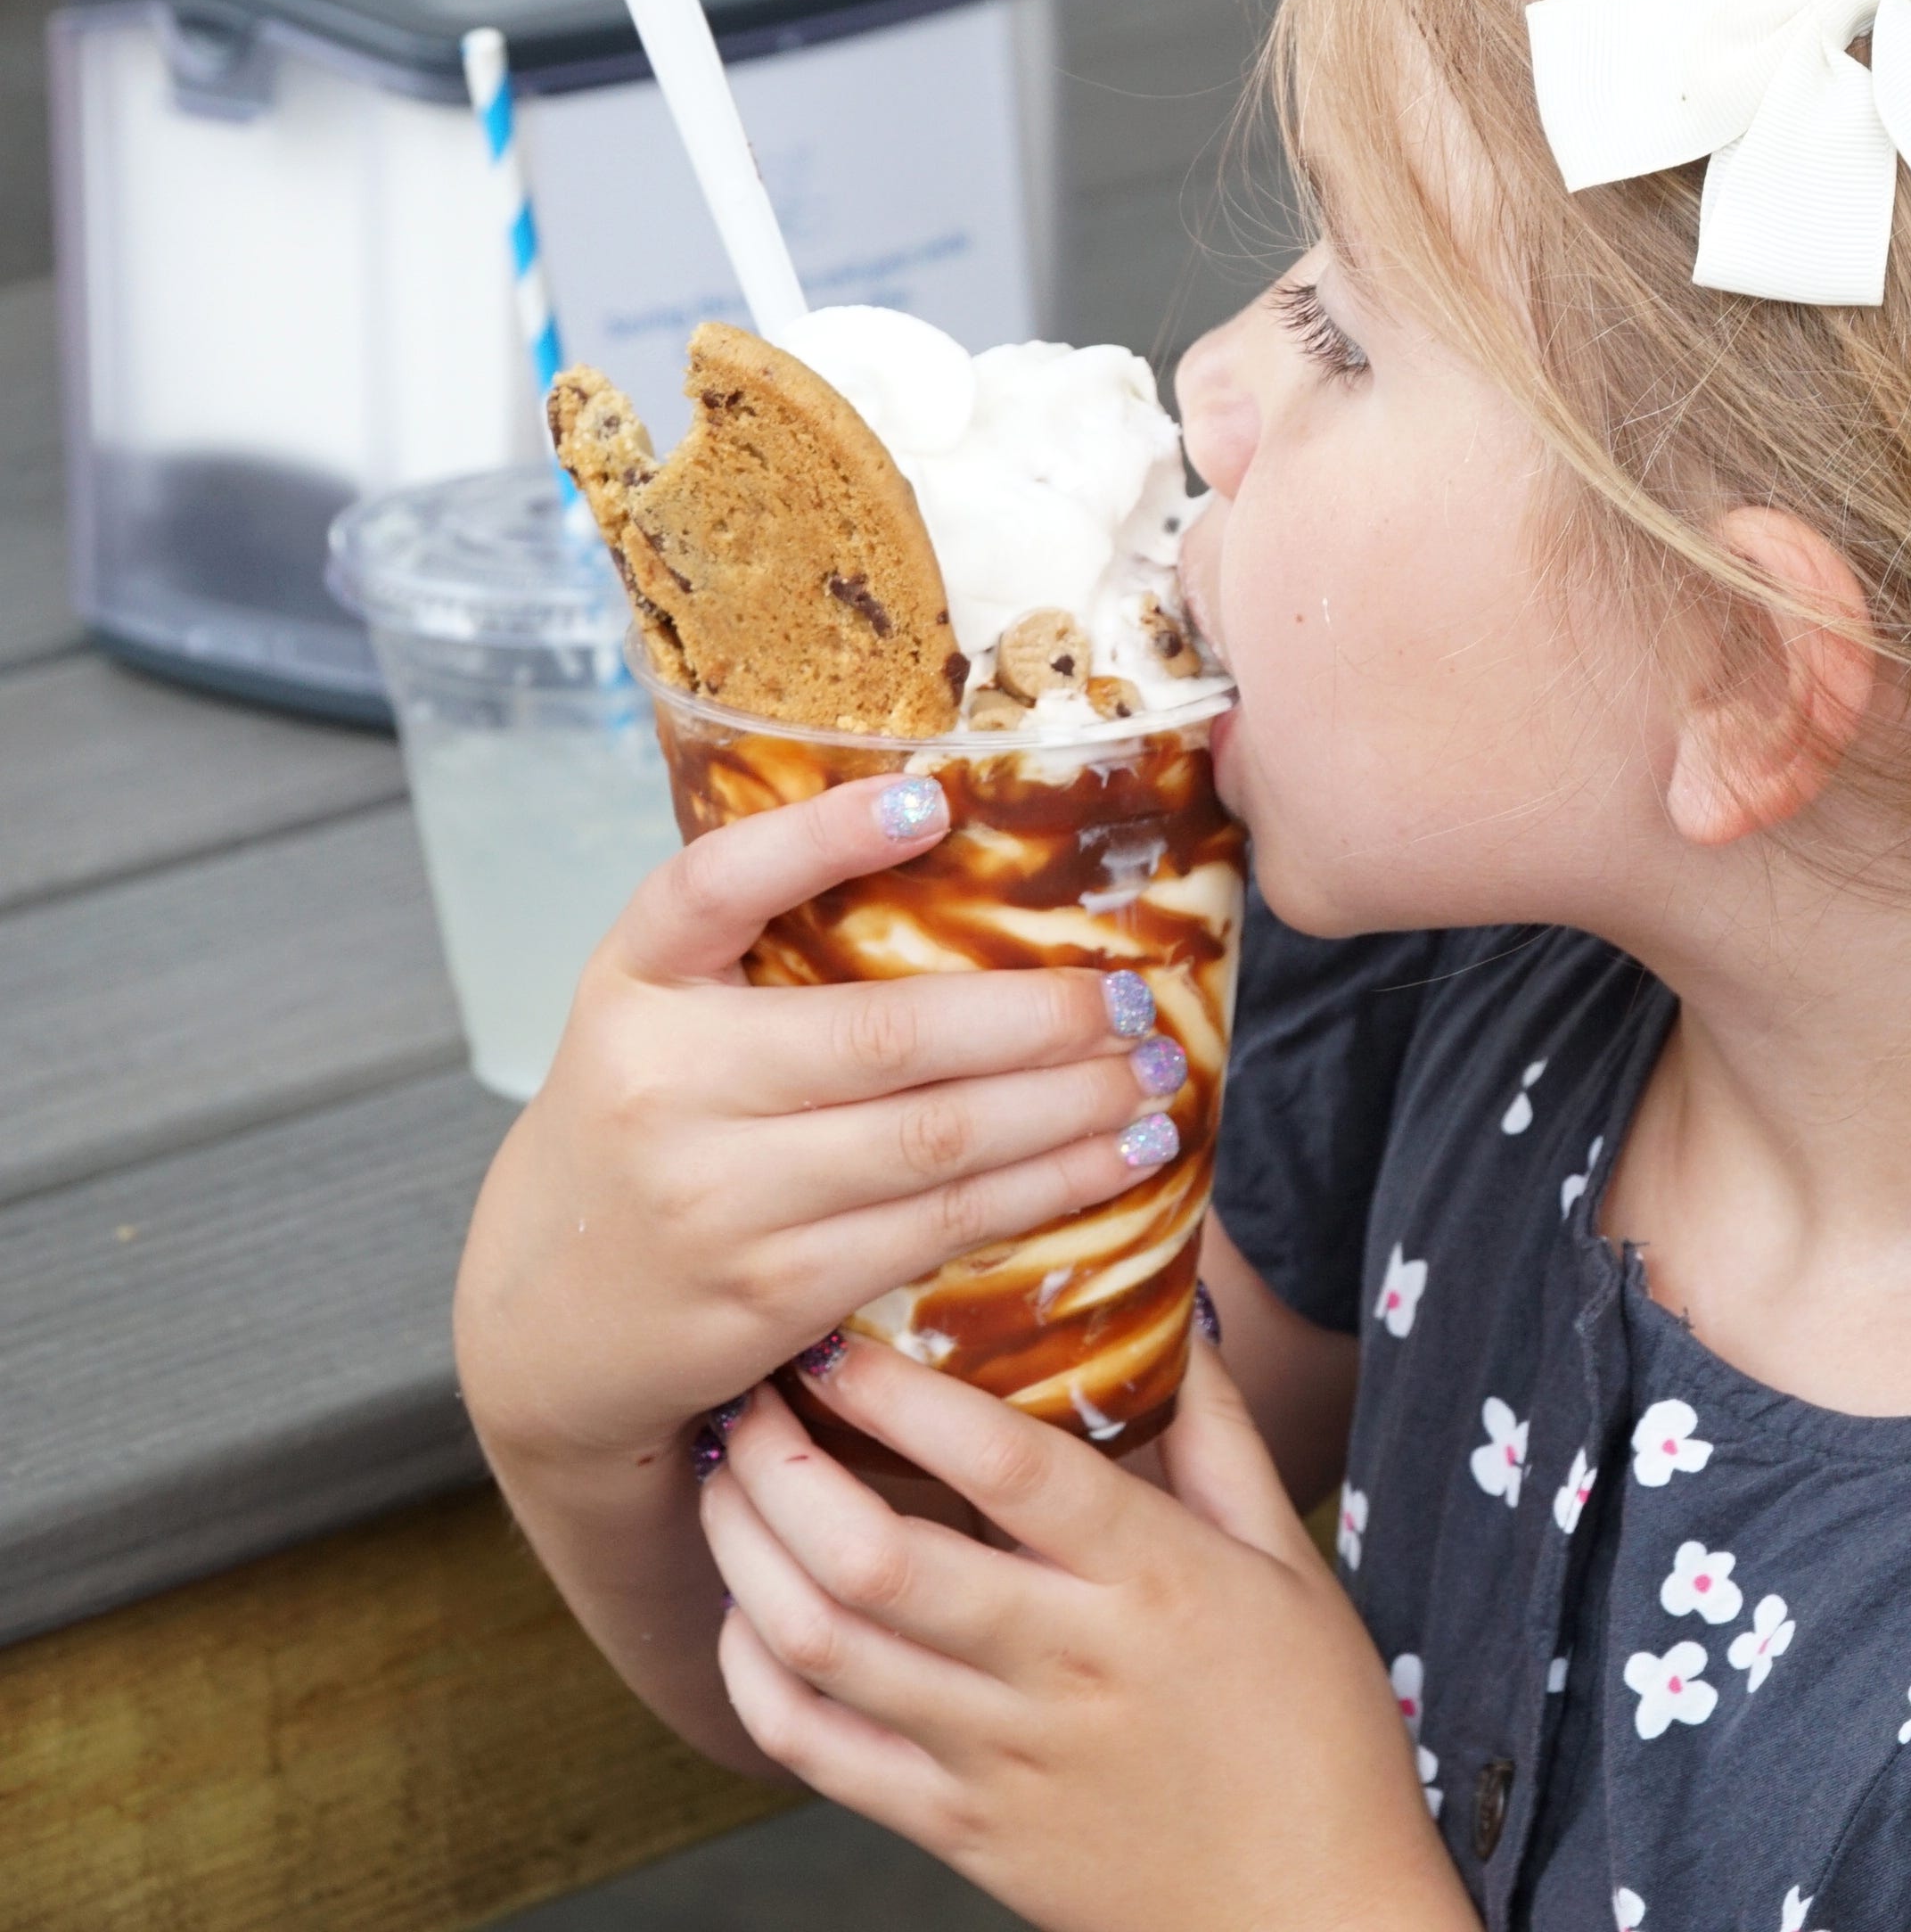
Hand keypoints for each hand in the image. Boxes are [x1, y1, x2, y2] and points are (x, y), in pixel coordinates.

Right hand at [456, 773, 1177, 1476]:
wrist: (549, 1324)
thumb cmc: (647, 1129)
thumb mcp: (658, 1017)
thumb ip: (755, 946)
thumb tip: (948, 837)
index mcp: (632, 987)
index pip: (710, 887)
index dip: (819, 837)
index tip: (931, 796)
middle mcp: (663, 1087)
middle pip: (889, 1037)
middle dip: (1037, 1017)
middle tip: (1132, 1000)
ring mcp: (718, 1200)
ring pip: (935, 1142)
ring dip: (1069, 1110)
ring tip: (1153, 1079)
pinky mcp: (773, 1292)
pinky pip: (938, 1229)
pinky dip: (1044, 1191)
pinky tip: (1115, 1165)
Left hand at [700, 1335, 1471, 1931]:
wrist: (1310, 1920)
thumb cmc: (1314, 1729)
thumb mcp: (1288, 1560)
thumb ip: (1217, 1430)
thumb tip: (1171, 1305)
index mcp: (1155, 1580)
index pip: (1006, 1465)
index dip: (901, 1393)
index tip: (838, 1336)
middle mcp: (1064, 1664)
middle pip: (873, 1554)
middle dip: (780, 1461)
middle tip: (752, 1396)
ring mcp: (999, 1757)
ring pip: (822, 1644)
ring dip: (746, 1550)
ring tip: (728, 1480)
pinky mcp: (956, 1832)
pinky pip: (815, 1750)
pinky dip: (753, 1672)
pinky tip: (750, 1610)